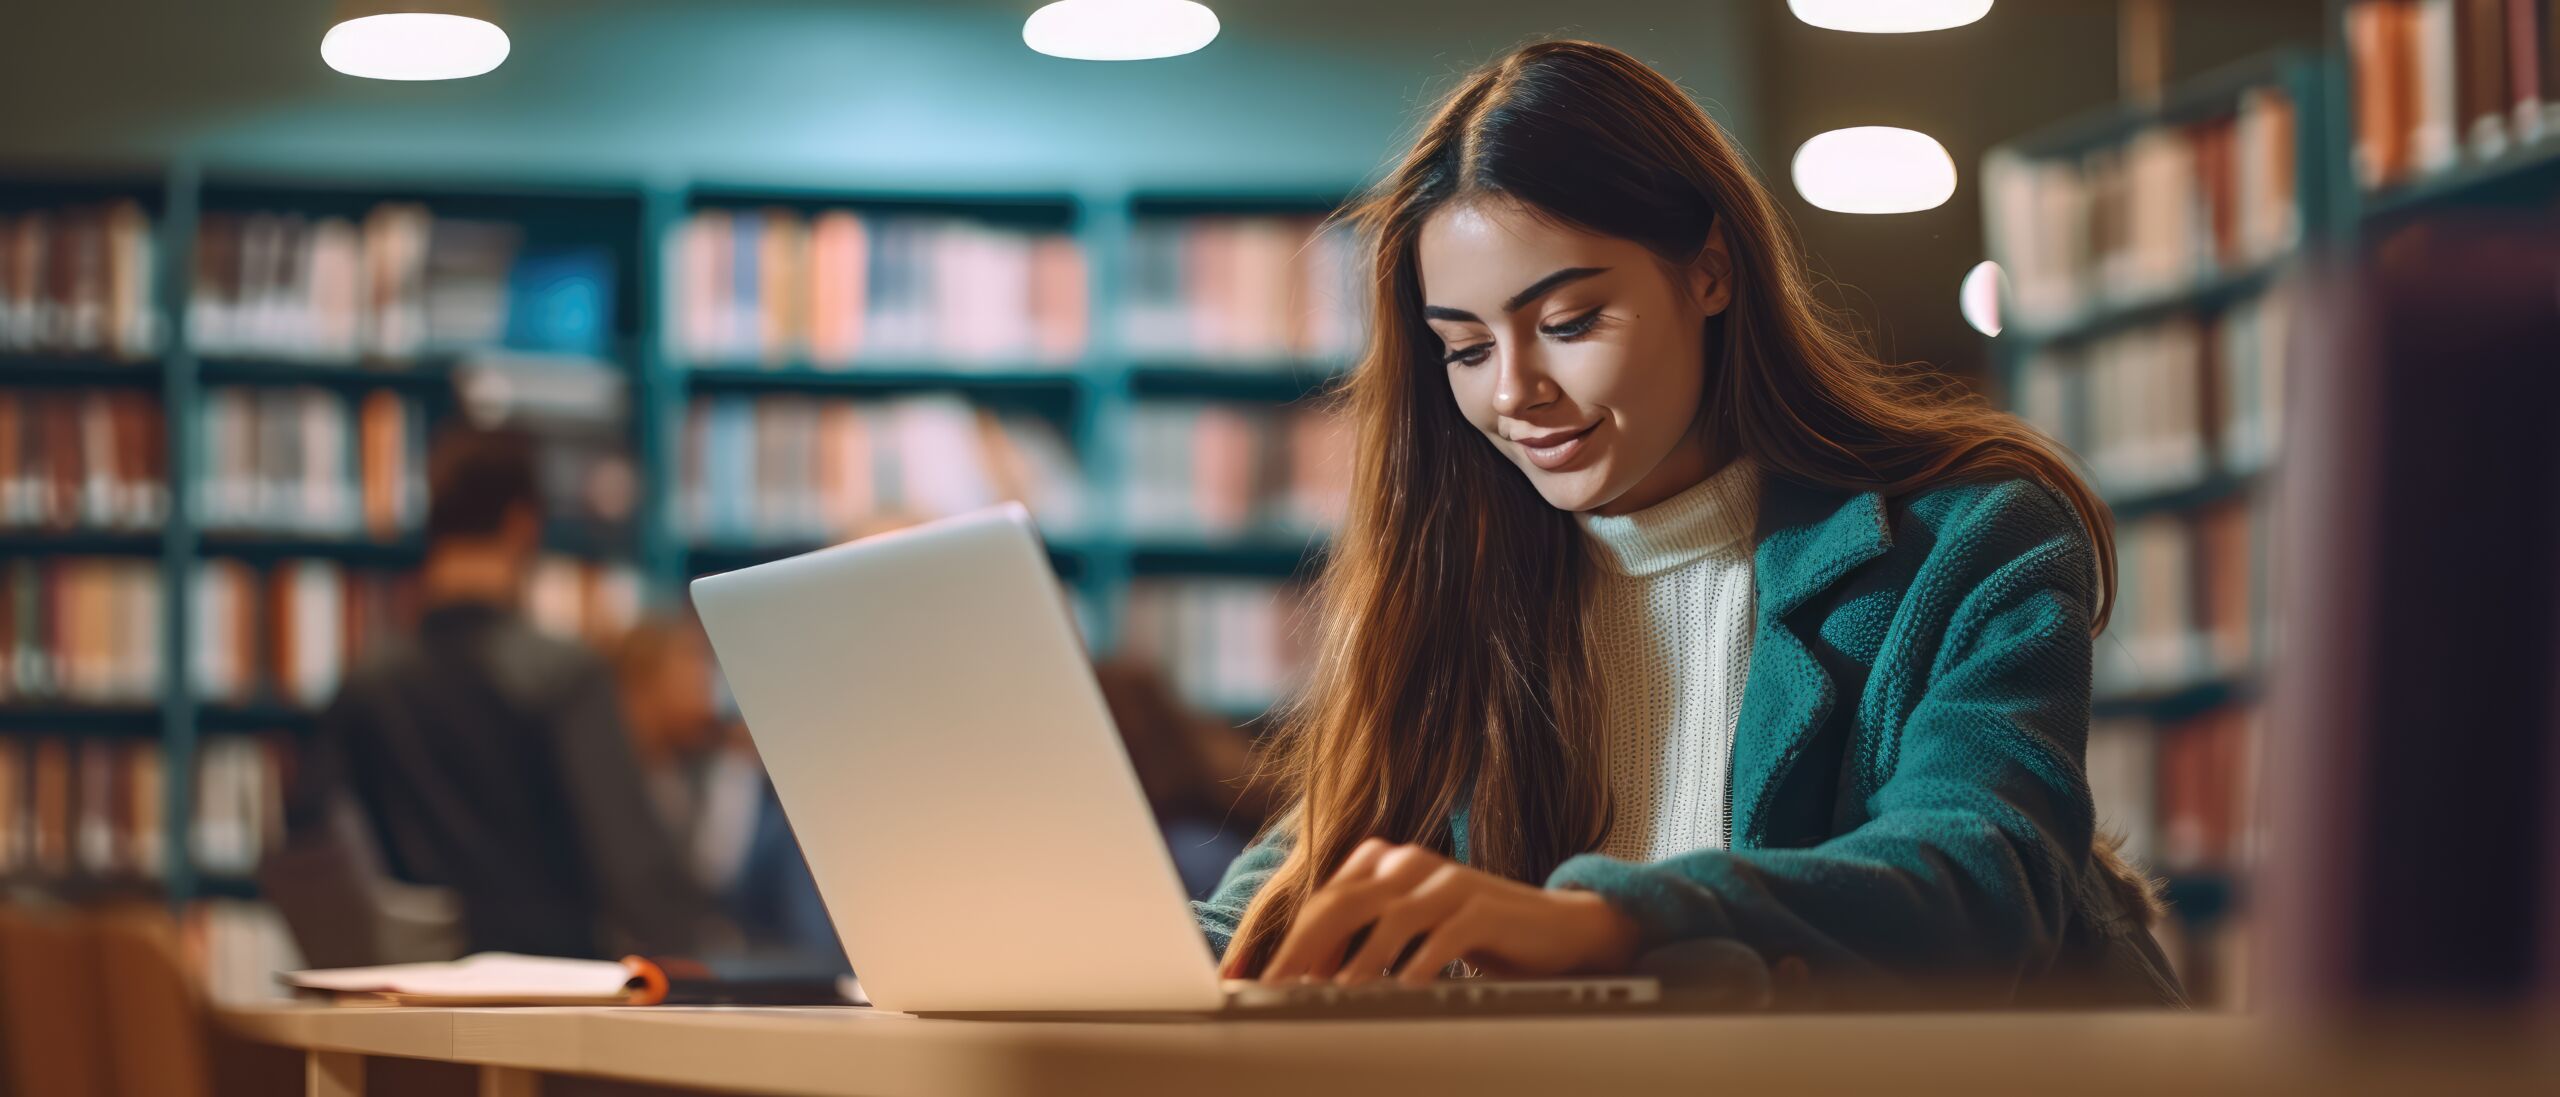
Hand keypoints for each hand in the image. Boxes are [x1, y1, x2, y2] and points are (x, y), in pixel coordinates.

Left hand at [1240, 838, 1641, 987]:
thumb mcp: (1411, 935)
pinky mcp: (1482, 905)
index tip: (1258, 985)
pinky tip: (1400, 994)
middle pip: (1343, 904)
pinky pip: (1440, 937)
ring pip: (1387, 919)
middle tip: (1279, 993)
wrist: (1554, 930)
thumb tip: (1304, 981)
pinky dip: (1416, 967)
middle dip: (1305, 953)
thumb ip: (1362, 945)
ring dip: (1356, 964)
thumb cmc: (1473, 935)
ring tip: (1332, 999)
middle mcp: (1410, 864)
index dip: (1287, 944)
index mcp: (1385, 864)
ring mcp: (1447, 881)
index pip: (1323, 903)